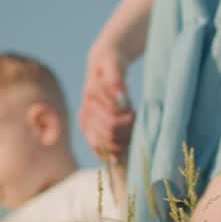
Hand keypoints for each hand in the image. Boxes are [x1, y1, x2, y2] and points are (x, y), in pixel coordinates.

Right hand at [78, 39, 134, 160]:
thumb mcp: (114, 64)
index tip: (133, 111)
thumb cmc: (111, 64)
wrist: (103, 66)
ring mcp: (87, 125)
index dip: (127, 119)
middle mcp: (85, 113)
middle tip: (135, 120)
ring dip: (122, 141)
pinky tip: (119, 158)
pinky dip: (109, 155)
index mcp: (90, 98)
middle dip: (126, 130)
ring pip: (106, 144)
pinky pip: (98, 150)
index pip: (112, 119)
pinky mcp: (89, 132)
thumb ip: (116, 78)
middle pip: (110, 133)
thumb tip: (120, 93)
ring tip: (131, 130)